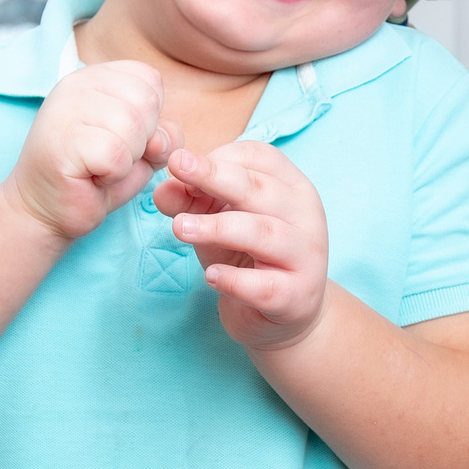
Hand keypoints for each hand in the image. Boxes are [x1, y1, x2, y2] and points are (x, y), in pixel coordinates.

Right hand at [3, 61, 175, 240]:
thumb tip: (160, 139)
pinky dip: (113, 174)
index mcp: (96, 76)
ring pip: (133, 127)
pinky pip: (116, 155)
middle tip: (110, 156)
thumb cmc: (95, 176)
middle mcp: (77, 84)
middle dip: (141, 140)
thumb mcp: (141, 150)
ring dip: (127, 159)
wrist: (44, 210)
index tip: (121, 137)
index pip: (151, 80)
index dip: (151, 118)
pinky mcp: (62, 142)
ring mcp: (65, 109)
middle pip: (146, 101)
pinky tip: (91, 177)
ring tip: (99, 167)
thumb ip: (163, 135)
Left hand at [153, 142, 329, 351]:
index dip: (218, 157)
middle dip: (214, 176)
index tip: (181, 166)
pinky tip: (210, 275)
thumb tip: (161, 189)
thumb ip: (190, 201)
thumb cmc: (250, 255)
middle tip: (176, 167)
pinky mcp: (297, 296)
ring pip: (263, 234)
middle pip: (259, 189)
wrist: (287, 311)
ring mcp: (306, 256)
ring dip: (217, 228)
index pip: (260, 157)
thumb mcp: (217, 221)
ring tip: (179, 227)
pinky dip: (235, 280)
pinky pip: (264, 286)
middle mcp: (306, 215)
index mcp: (292, 186)